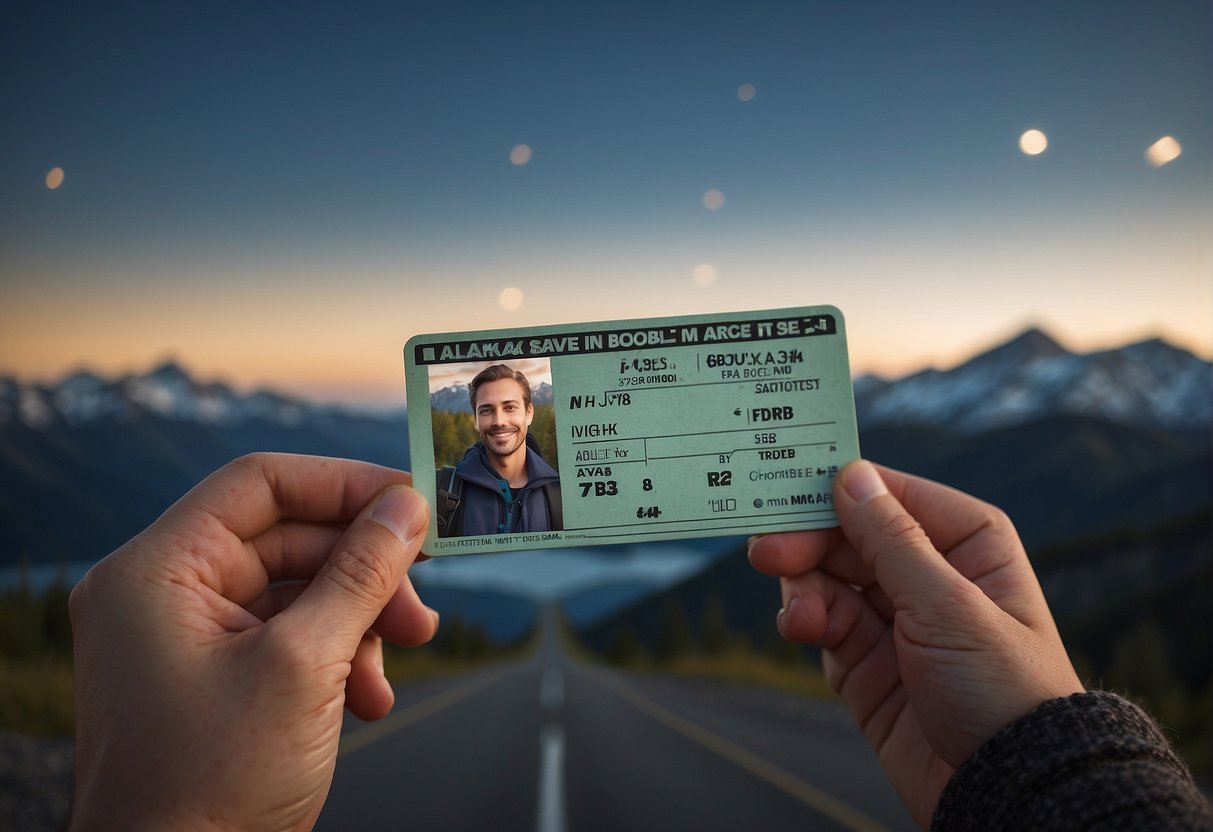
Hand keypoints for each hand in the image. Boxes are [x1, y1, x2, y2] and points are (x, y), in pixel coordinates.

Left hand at [69, 453, 437, 831]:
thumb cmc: (212, 785)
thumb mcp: (305, 664)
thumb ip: (361, 573)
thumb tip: (406, 507)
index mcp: (158, 572)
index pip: (259, 485)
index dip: (342, 484)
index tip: (410, 501)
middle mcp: (165, 594)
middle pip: (289, 540)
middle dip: (365, 574)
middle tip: (421, 605)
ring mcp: (188, 638)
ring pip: (299, 591)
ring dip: (361, 622)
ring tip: (401, 660)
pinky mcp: (216, 677)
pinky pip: (289, 637)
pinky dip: (339, 659)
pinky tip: (367, 699)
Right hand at [748, 460, 1082, 825]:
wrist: (1008, 790)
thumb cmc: (1003, 689)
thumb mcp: (949, 605)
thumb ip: (892, 539)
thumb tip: (851, 475)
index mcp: (966, 543)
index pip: (889, 495)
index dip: (838, 489)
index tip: (786, 490)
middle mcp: (928, 573)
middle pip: (847, 534)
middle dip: (807, 542)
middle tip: (768, 551)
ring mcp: (893, 619)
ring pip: (826, 576)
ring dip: (803, 587)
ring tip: (800, 616)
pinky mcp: (864, 662)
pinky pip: (821, 622)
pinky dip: (804, 620)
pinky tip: (802, 629)